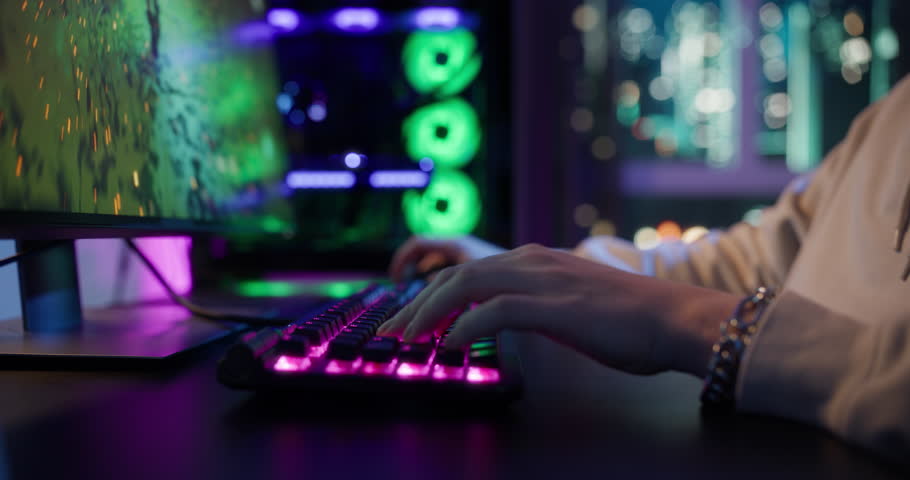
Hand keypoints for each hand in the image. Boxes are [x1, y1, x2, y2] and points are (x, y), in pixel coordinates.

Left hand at [379, 244, 739, 375]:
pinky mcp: (554, 304)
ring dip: (430, 314)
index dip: (432, 296)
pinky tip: (451, 343)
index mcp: (534, 259)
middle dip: (417, 305)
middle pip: (456, 277)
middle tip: (392, 333)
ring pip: (466, 287)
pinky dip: (465, 325)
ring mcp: (542, 279)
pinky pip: (494, 310)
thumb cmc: (629, 320)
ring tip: (409, 339)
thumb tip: (502, 321)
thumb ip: (534, 306)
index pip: (468, 273)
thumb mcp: (569, 306)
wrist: (675, 318)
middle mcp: (532, 260)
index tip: (409, 321)